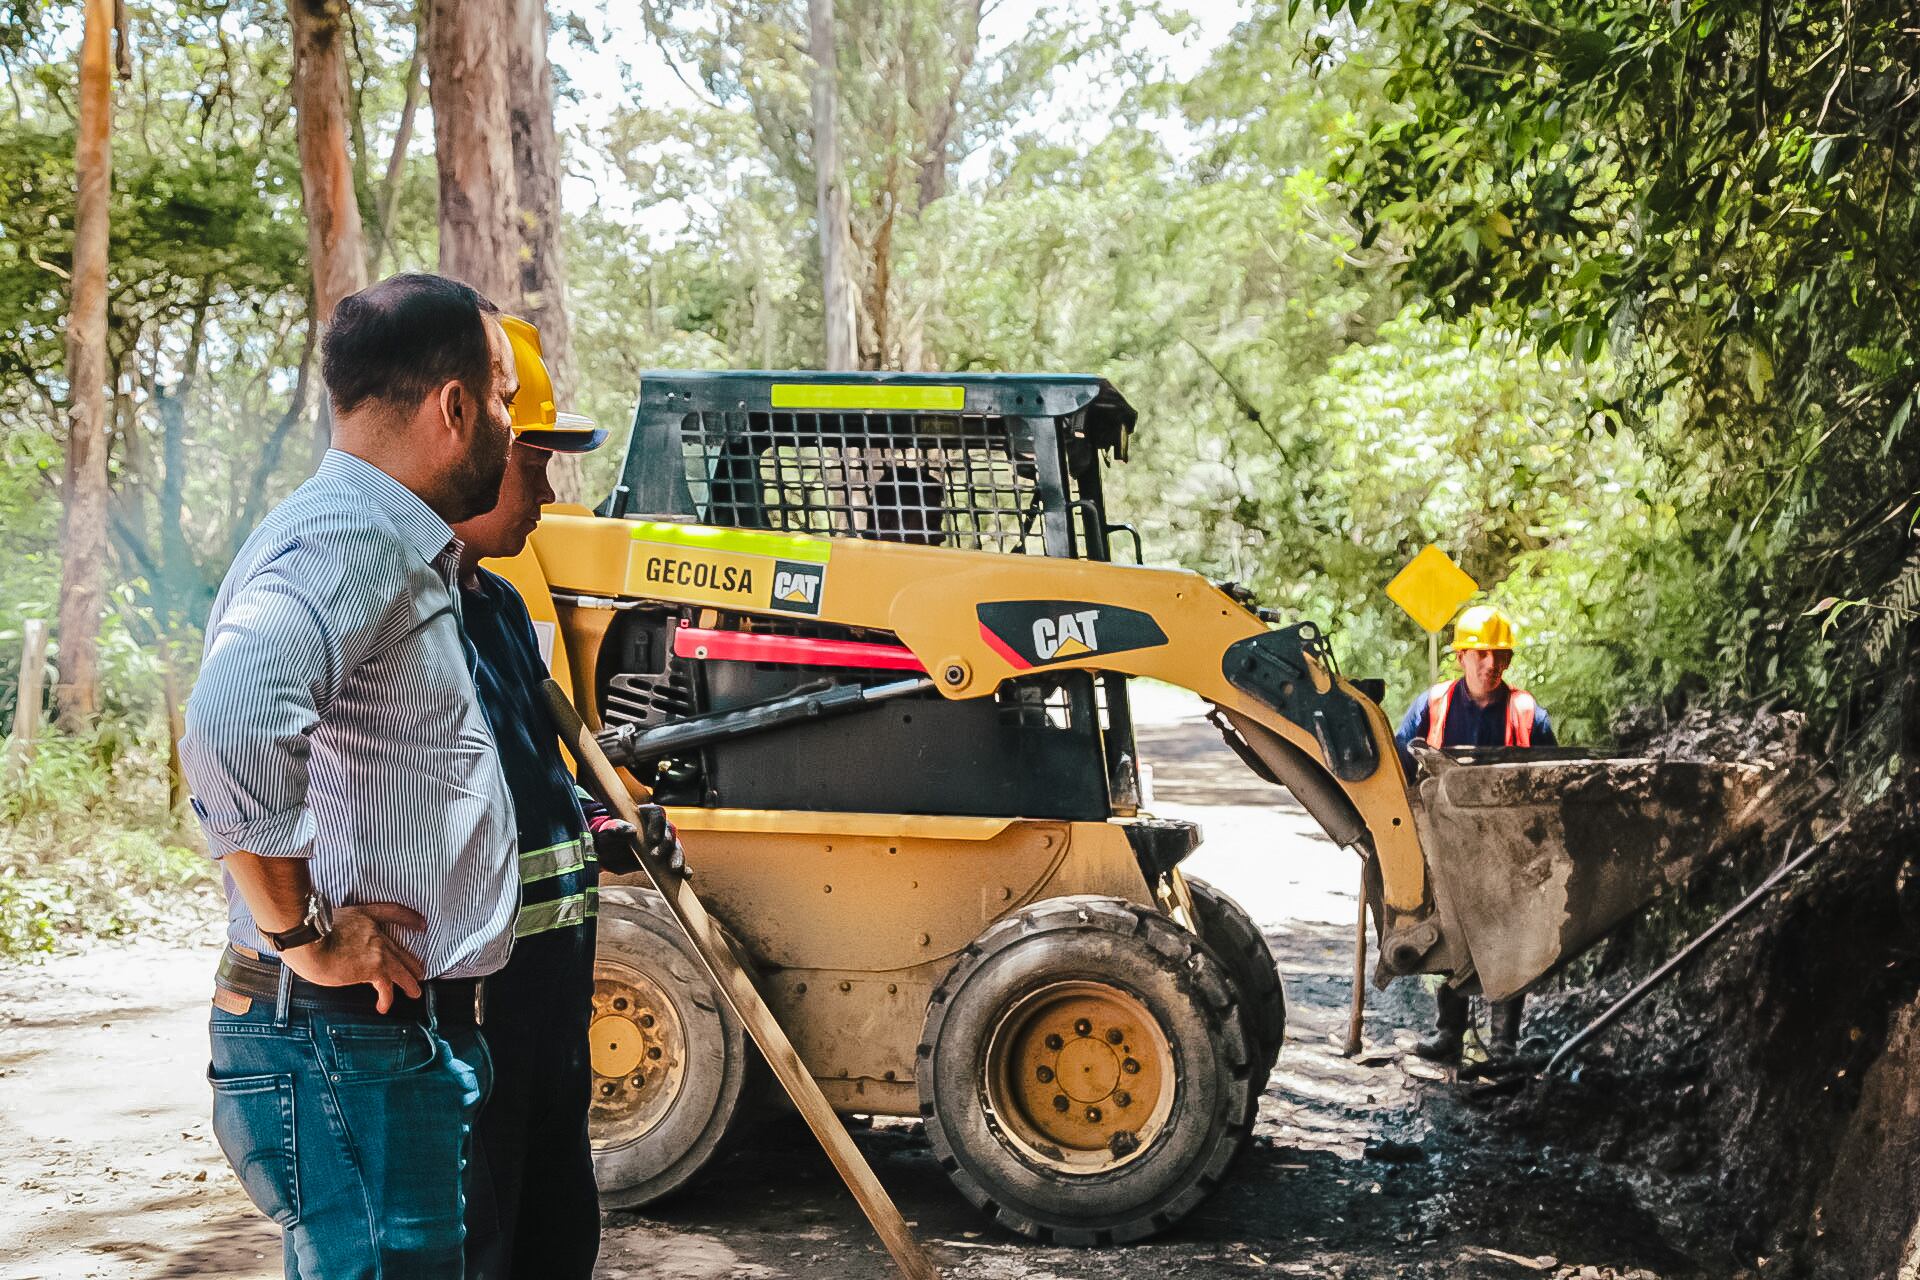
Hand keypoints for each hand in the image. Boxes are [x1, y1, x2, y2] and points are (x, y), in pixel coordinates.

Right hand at [280, 902, 426, 1013]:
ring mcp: (377, 949)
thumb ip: (336, 930)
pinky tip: (383, 1006)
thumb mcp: (326, 922)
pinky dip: (387, 998)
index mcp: (364, 916)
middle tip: (418, 971)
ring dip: (409, 983)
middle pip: (398, 949)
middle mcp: (375, 932)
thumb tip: (329, 942)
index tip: (421, 924)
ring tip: (414, 992)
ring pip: (400, 969)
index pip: (392, 913)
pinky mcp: (374, 968)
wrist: (308, 943)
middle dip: (409, 962)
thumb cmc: (306, 935)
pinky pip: (387, 986)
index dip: (409, 918)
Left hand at [592, 807, 686, 878]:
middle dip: (667, 844)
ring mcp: (662, 844)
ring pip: (676, 847)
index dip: (658, 825)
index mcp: (644, 814)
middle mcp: (657, 827)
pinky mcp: (663, 860)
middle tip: (656, 856)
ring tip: (675, 869)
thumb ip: (615, 828)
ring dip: (678, 857)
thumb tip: (631, 830)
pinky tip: (686, 875)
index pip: (658, 813)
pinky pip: (677, 863)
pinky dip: (683, 869)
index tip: (653, 839)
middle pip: (670, 831)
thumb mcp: (606, 832)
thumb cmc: (604, 838)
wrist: (604, 854)